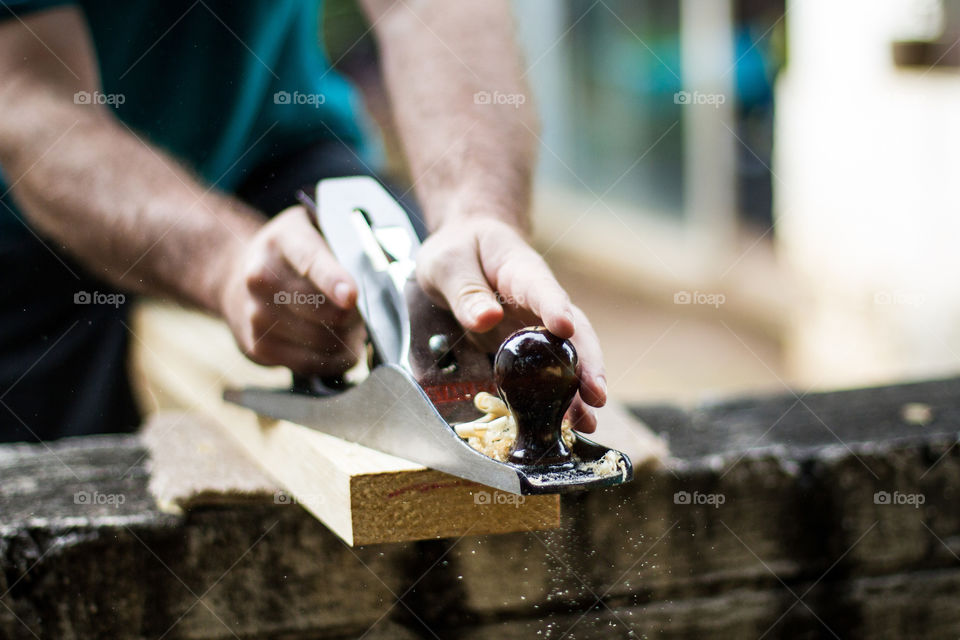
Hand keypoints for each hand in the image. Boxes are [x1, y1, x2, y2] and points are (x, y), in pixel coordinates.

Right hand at [219, 205, 365, 375]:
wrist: (236, 277)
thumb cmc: (295, 255)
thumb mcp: (317, 231)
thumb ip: (350, 244)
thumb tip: (389, 270)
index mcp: (284, 240)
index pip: (311, 260)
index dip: (333, 280)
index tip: (351, 296)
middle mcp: (262, 277)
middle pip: (324, 310)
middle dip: (356, 317)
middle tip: (365, 314)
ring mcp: (256, 314)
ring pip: (321, 341)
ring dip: (348, 340)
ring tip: (352, 329)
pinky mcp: (258, 346)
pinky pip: (310, 364)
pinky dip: (333, 361)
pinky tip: (337, 347)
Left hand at [416, 217, 606, 431]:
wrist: (464, 251)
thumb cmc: (460, 251)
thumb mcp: (448, 264)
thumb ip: (465, 291)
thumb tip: (487, 319)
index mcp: (522, 272)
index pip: (543, 289)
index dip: (555, 309)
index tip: (564, 327)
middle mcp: (539, 304)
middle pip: (574, 332)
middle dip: (587, 364)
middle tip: (597, 395)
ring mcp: (537, 329)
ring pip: (567, 359)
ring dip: (578, 392)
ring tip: (587, 424)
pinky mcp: (527, 350)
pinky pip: (545, 375)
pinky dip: (556, 400)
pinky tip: (563, 426)